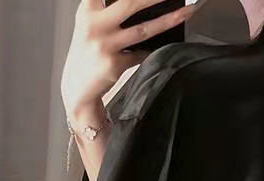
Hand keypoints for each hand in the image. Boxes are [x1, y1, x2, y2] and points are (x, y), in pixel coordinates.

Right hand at [61, 0, 196, 118]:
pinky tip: (163, 47)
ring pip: (143, 29)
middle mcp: (94, 26)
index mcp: (87, 11)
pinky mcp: (114, 65)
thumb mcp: (91, 26)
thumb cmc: (88, 53)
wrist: (77, 89)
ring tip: (186, 11)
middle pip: (129, 2)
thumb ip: (108, 11)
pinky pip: (141, 55)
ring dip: (169, 19)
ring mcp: (105, 46)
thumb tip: (145, 4)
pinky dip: (152, 51)